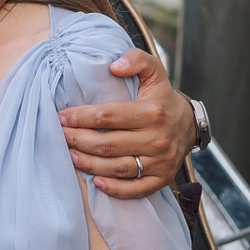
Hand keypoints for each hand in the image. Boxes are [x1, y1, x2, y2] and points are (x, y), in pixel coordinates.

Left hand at [58, 49, 195, 198]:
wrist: (189, 124)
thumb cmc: (161, 97)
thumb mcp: (154, 71)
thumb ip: (136, 60)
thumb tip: (114, 66)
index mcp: (152, 112)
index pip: (107, 117)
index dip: (80, 117)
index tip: (61, 117)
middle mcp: (157, 139)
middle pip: (107, 144)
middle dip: (78, 140)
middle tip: (60, 136)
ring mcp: (160, 162)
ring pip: (117, 167)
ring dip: (89, 163)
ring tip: (70, 155)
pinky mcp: (162, 178)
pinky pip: (135, 189)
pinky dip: (114, 188)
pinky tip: (96, 181)